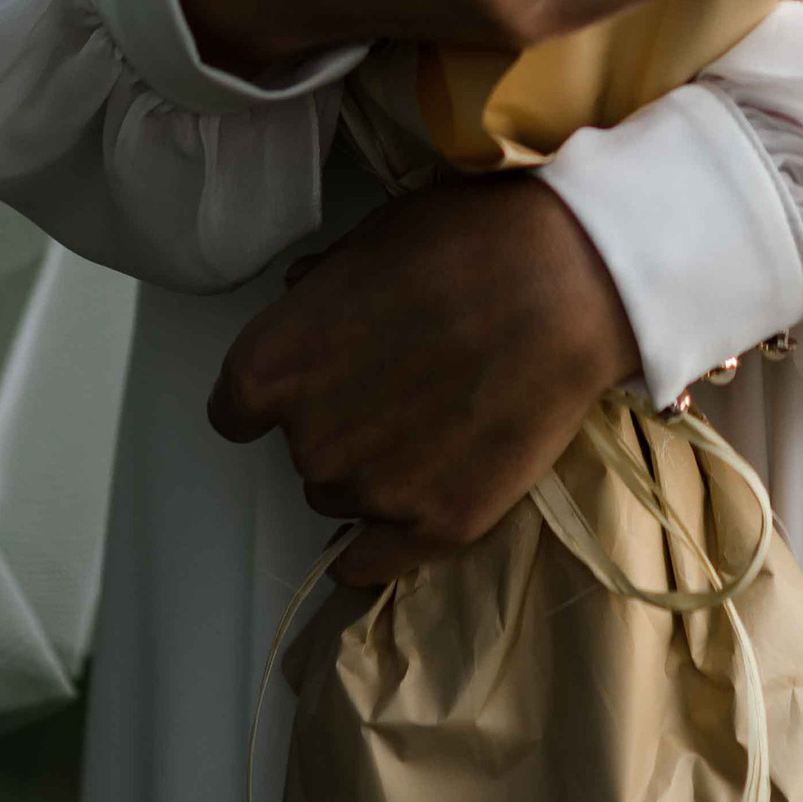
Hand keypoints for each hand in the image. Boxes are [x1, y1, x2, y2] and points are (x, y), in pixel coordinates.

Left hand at [210, 174, 640, 591]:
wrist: (566, 284)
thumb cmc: (464, 241)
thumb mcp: (374, 239)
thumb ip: (322, 284)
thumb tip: (302, 295)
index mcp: (272, 366)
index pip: (236, 408)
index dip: (278, 390)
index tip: (317, 373)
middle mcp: (307, 440)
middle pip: (301, 450)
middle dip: (338, 420)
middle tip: (399, 380)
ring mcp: (370, 493)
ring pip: (342, 496)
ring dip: (371, 469)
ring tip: (435, 422)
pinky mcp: (434, 529)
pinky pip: (372, 562)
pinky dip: (383, 542)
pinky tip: (416, 502)